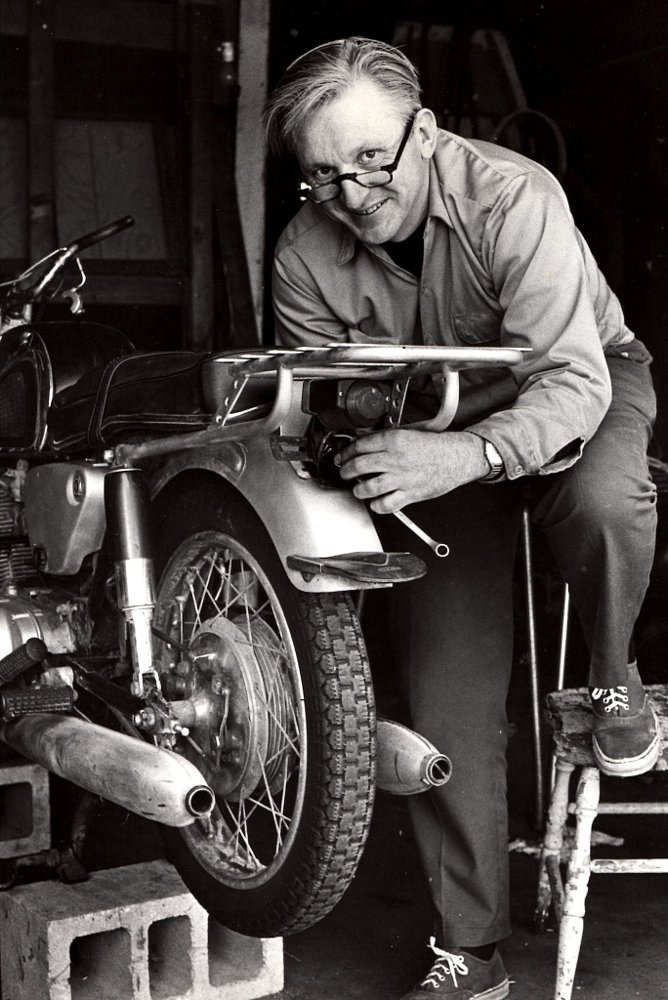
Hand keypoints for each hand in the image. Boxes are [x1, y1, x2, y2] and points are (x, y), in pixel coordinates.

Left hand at [336, 429, 488, 512]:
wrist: (456, 458)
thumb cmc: (435, 446)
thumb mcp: (408, 433)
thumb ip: (385, 438)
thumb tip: (364, 441)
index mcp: (394, 440)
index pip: (360, 446)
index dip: (347, 452)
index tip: (343, 456)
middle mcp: (395, 459)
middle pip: (359, 466)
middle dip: (346, 471)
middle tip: (345, 472)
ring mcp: (401, 478)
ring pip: (368, 487)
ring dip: (358, 490)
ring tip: (358, 489)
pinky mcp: (409, 494)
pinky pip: (386, 505)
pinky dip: (377, 506)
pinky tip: (376, 502)